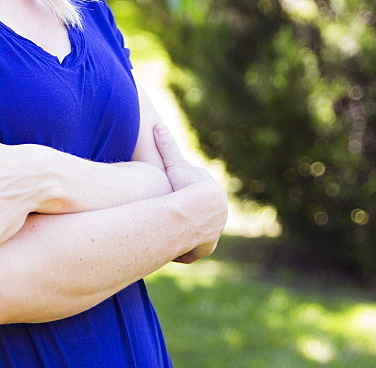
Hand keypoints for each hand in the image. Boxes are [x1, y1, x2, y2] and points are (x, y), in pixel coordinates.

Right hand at [153, 123, 227, 263]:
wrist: (198, 207)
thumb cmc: (184, 184)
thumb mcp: (173, 164)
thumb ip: (166, 145)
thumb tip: (157, 124)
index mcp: (212, 193)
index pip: (198, 196)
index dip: (183, 198)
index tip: (170, 201)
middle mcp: (218, 213)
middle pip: (201, 216)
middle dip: (188, 219)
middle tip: (168, 221)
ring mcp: (214, 230)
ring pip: (199, 235)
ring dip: (186, 237)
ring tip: (167, 238)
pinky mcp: (207, 246)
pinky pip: (195, 250)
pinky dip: (184, 251)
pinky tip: (171, 252)